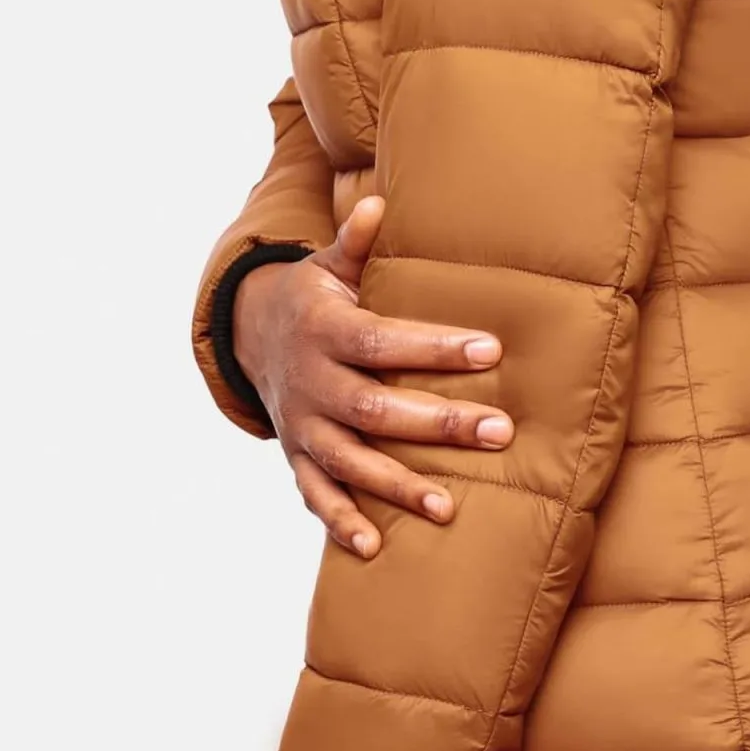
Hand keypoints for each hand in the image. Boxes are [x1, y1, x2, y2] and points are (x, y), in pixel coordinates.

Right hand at [233, 193, 514, 556]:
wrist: (251, 339)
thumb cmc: (312, 301)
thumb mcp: (326, 268)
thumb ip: (355, 244)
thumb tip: (377, 203)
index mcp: (325, 331)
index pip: (383, 341)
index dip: (434, 348)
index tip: (491, 351)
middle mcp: (312, 383)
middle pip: (375, 409)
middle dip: (438, 423)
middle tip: (498, 431)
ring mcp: (302, 426)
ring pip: (350, 460)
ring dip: (396, 485)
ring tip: (448, 506)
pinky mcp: (297, 457)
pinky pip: (315, 496)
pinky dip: (339, 522)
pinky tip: (372, 547)